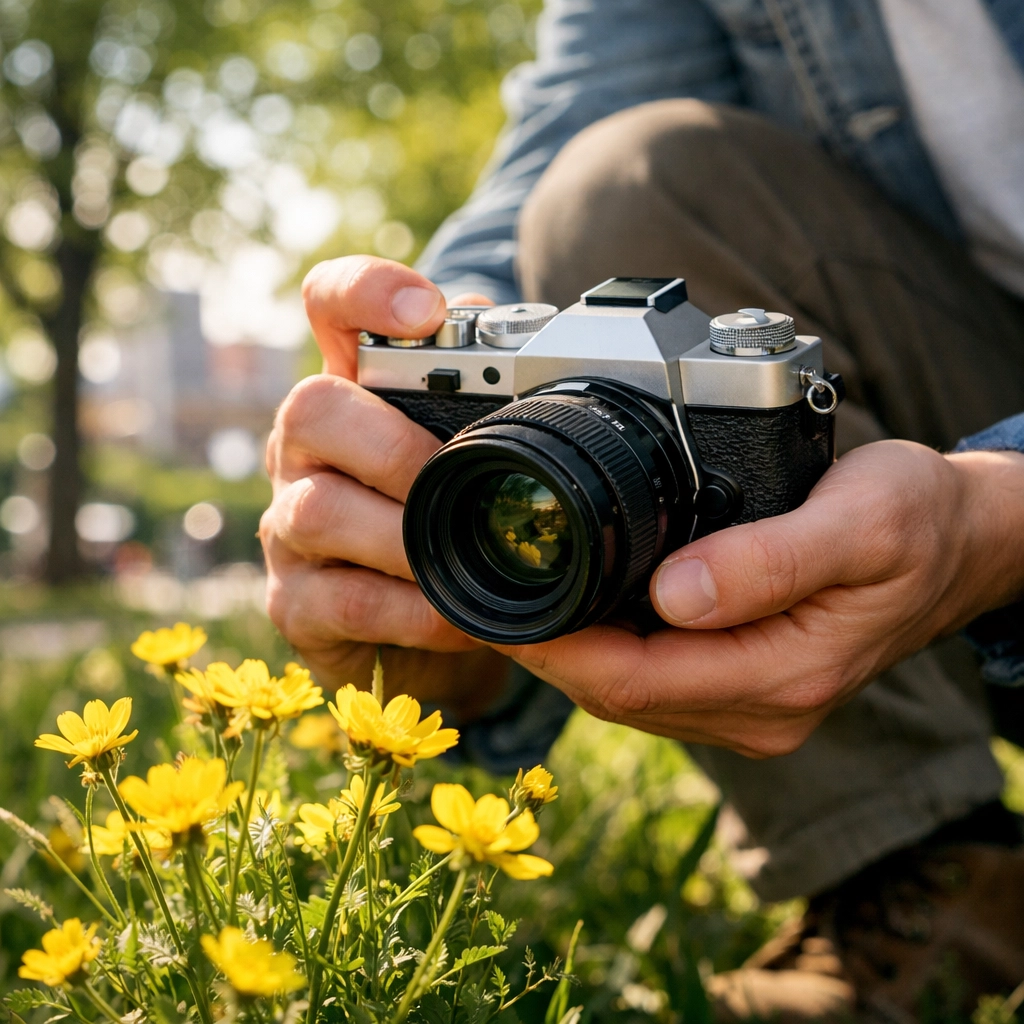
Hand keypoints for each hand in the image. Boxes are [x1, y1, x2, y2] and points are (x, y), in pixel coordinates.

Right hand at [260, 255, 503, 714]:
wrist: (418, 626)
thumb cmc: (444, 518)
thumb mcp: (468, 450)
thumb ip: (488, 390)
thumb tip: (520, 338)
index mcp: (353, 392)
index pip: (330, 306)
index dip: (364, 292)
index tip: (425, 313)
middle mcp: (304, 449)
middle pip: (310, 407)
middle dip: (394, 445)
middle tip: (453, 478)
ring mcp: (288, 526)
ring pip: (318, 512)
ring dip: (405, 537)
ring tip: (462, 558)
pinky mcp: (293, 604)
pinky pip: (343, 603)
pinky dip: (411, 611)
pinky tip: (454, 615)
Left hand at [497, 441, 1023, 756]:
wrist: (956, 544)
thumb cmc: (915, 526)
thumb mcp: (859, 525)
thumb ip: (771, 562)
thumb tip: (676, 595)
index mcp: (781, 678)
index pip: (632, 682)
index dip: (554, 649)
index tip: (496, 606)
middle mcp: (757, 710)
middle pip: (616, 695)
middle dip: (542, 651)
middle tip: (479, 595)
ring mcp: (748, 706)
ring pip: (627, 692)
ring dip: (565, 651)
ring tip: (510, 598)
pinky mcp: (741, 685)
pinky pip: (651, 679)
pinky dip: (602, 647)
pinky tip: (574, 608)